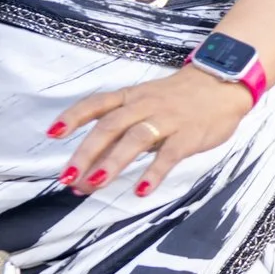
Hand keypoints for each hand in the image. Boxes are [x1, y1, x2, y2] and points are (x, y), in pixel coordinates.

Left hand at [52, 66, 252, 198]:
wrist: (222, 83)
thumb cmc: (178, 98)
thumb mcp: (146, 104)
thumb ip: (121, 130)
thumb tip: (89, 164)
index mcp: (131, 97)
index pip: (96, 103)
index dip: (73, 117)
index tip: (52, 134)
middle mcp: (144, 106)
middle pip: (109, 126)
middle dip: (85, 153)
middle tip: (68, 179)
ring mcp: (167, 119)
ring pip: (135, 139)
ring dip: (112, 162)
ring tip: (95, 184)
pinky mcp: (189, 135)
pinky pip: (169, 154)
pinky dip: (154, 172)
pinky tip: (142, 190)